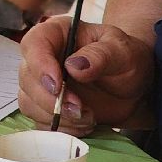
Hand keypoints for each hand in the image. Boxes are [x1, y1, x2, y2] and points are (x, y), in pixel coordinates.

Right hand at [17, 17, 154, 133]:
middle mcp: (43, 57)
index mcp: (56, 34)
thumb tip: (74, 66)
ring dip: (58, 116)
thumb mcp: (123, 52)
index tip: (58, 86)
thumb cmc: (127, 60)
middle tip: (82, 109)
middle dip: (51, 100)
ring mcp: (41, 83)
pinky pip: (40, 121)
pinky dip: (62, 128)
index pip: (33, 44)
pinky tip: (84, 123)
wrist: (135, 88)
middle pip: (27, 78)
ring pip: (29, 102)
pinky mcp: (46, 107)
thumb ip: (101, 56)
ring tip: (89, 117)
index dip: (40, 66)